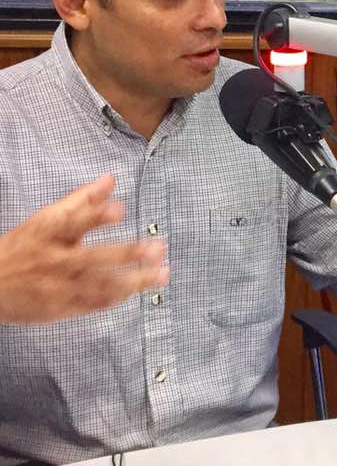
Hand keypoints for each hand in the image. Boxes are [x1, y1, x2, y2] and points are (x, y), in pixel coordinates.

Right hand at [0, 174, 168, 323]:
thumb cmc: (23, 248)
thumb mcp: (46, 219)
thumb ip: (81, 200)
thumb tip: (110, 180)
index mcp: (48, 232)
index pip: (72, 221)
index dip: (96, 215)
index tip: (119, 209)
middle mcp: (54, 259)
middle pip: (92, 257)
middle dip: (128, 253)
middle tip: (157, 248)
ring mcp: (58, 285)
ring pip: (99, 285)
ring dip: (134, 281)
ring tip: (161, 273)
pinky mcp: (61, 307)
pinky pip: (93, 304)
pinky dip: (118, 297)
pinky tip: (138, 290)